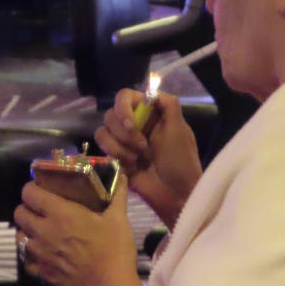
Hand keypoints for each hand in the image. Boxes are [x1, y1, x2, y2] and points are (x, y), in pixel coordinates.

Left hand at [14, 175, 144, 285]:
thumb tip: (121, 175)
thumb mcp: (118, 218)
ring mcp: (40, 253)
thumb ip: (116, 195)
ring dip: (27, 231)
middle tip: (40, 210)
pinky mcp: (42, 272)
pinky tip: (43, 254)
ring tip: (40, 231)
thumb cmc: (114, 249)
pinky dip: (30, 255)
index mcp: (59, 213)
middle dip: (27, 208)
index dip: (32, 188)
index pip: (29, 193)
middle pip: (19, 213)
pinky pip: (26, 260)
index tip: (41, 189)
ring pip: (19, 236)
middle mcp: (43, 231)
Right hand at [94, 89, 202, 228]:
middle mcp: (135, 124)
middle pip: (111, 114)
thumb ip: (169, 106)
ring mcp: (124, 142)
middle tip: (143, 147)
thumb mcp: (180, 130)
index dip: (123, 108)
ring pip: (102, 131)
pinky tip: (131, 167)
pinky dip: (117, 156)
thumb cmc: (181, 162)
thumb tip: (153, 90)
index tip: (132, 124)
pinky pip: (103, 149)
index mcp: (151, 114)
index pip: (126, 97)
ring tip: (136, 159)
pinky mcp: (116, 158)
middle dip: (124, 133)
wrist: (176, 195)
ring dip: (119, 146)